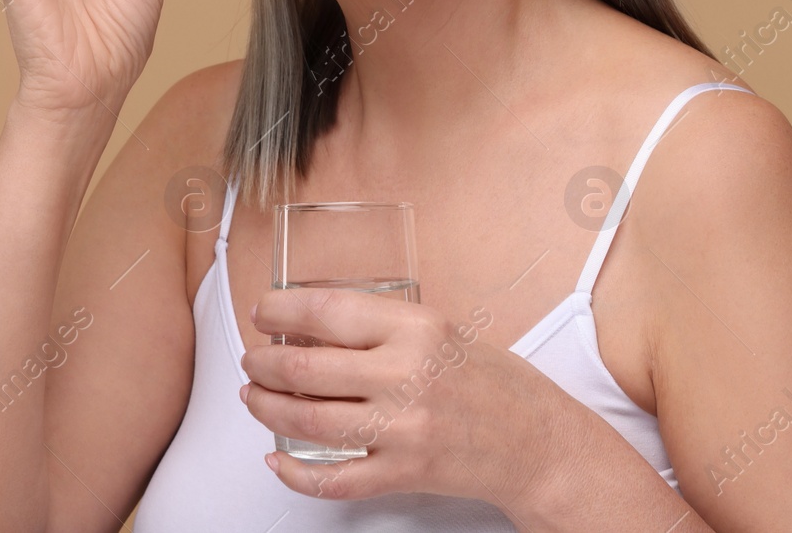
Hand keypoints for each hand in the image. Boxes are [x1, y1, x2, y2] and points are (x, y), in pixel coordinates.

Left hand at [240, 288, 566, 510]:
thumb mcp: (443, 330)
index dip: (280, 311)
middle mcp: (406, 376)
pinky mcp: (403, 473)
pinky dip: (293, 472)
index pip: (327, 312)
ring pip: (307, 420)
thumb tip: (313, 325)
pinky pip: (332, 479)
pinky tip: (277, 458)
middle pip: (305, 369)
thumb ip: (384, 327)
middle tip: (253, 359)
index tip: (263, 312)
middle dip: (263, 363)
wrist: (538, 442)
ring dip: (267, 408)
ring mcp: (403, 429)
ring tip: (256, 397)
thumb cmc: (494, 383)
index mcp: (417, 329)